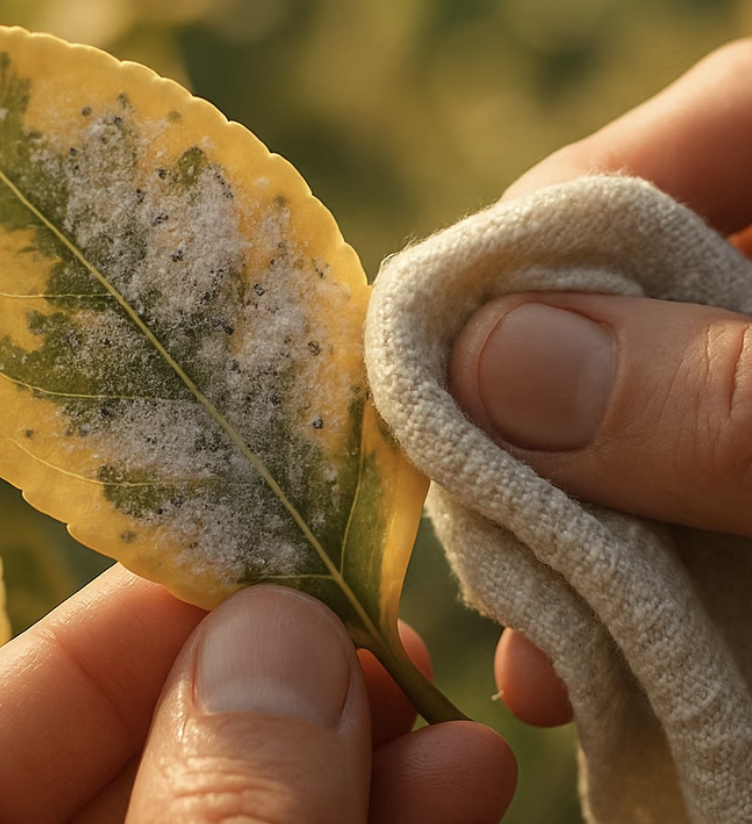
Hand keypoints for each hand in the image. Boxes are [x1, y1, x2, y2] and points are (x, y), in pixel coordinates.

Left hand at [0, 565, 514, 823]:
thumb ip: (218, 811)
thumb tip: (280, 629)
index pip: (31, 690)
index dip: (159, 608)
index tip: (291, 550)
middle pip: (159, 737)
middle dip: (289, 677)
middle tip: (388, 628)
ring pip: (249, 797)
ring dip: (362, 751)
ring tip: (455, 718)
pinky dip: (382, 823)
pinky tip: (457, 782)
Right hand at [450, 38, 751, 727]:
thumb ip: (728, 398)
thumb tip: (490, 367)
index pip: (656, 157)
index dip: (534, 245)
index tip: (441, 359)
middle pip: (626, 308)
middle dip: (536, 426)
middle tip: (477, 524)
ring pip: (644, 421)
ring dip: (579, 528)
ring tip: (537, 640)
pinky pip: (689, 494)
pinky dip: (642, 571)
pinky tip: (597, 647)